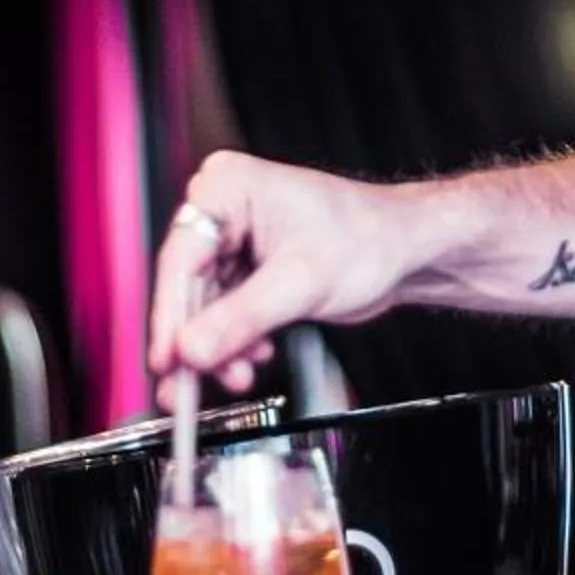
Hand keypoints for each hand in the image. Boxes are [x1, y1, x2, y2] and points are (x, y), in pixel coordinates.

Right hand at [147, 151, 428, 390]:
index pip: (181, 257)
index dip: (171, 315)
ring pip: (203, 306)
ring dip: (216, 348)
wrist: (406, 249)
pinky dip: (233, 342)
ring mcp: (233, 239)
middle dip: (196, 340)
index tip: (168, 359)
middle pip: (187, 285)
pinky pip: (222, 312)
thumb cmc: (370, 237)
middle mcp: (223, 208)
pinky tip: (250, 359)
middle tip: (187, 387)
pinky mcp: (245, 268)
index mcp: (226, 187)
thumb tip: (192, 349)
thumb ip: (241, 319)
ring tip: (236, 376)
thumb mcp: (301, 283)